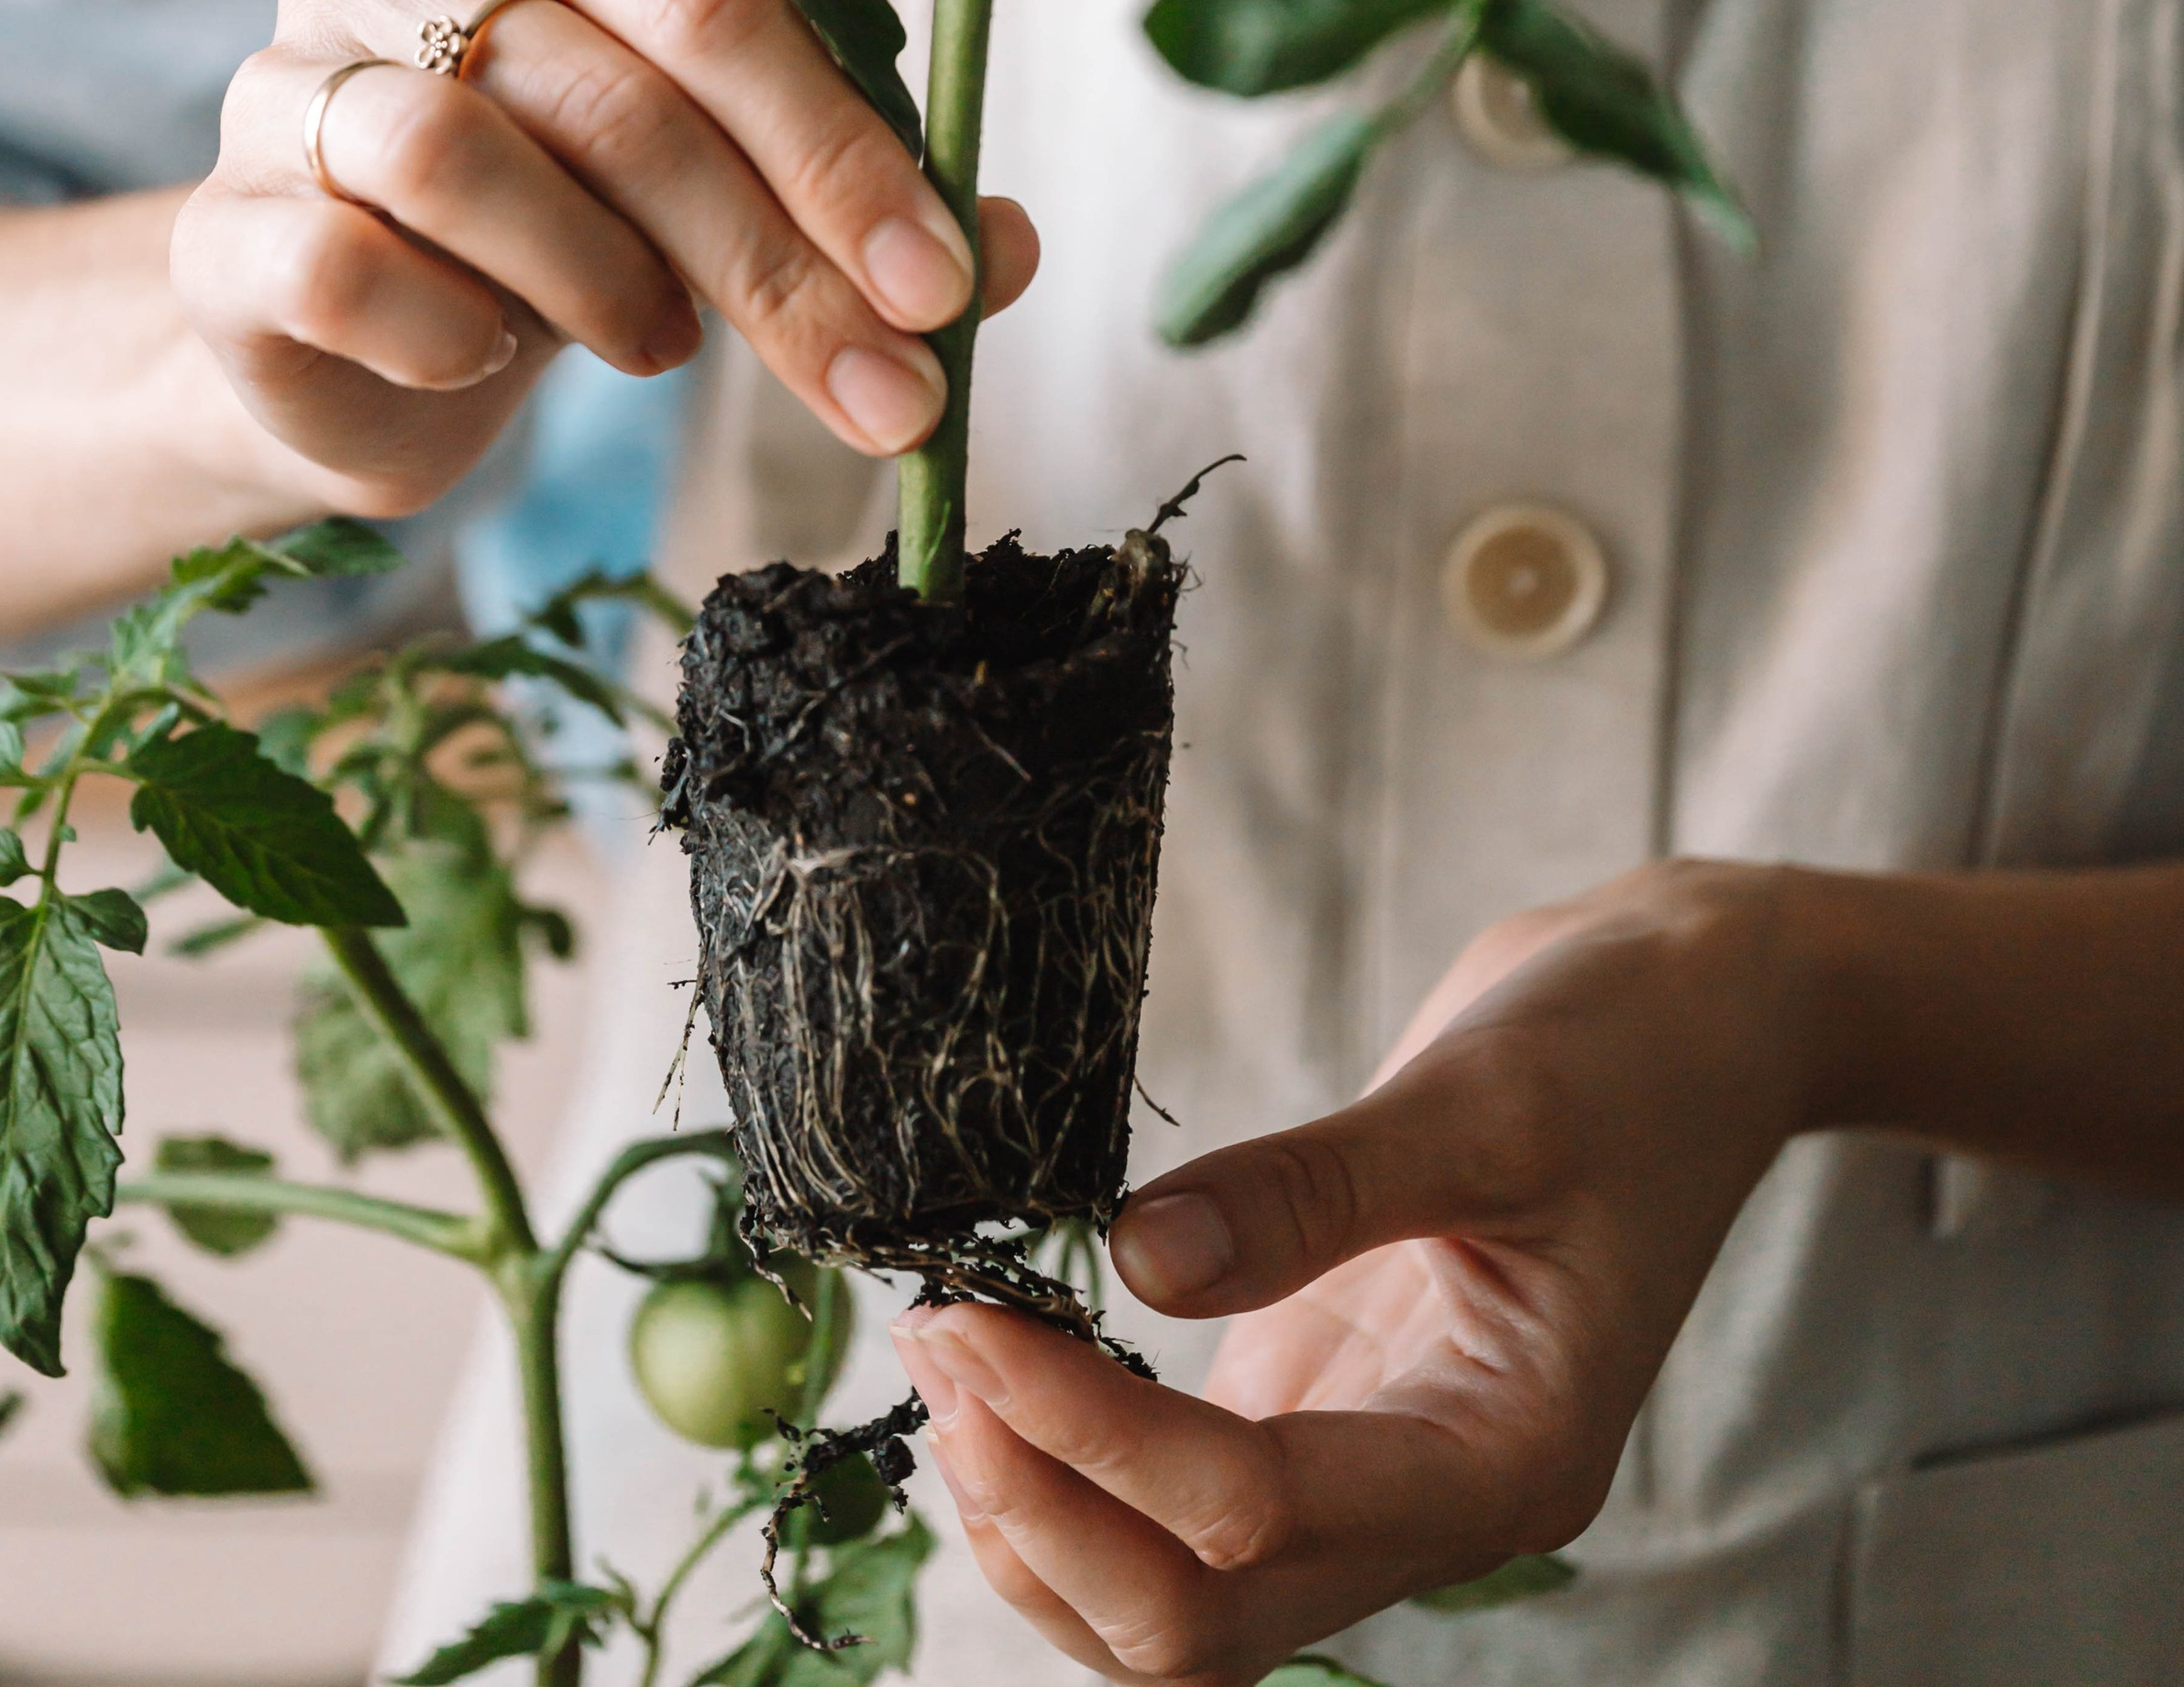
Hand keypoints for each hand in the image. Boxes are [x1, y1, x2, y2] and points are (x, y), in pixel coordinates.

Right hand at [171, 0, 1036, 514]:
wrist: (345, 353)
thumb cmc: (556, 231)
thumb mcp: (720, 197)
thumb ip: (851, 205)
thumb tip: (1010, 249)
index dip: (839, 148)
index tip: (939, 287)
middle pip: (612, 84)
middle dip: (772, 255)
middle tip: (878, 384)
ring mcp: (282, 72)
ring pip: (463, 151)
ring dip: (602, 278)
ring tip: (657, 345)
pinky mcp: (217, 220)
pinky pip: (342, 260)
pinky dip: (451, 332)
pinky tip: (486, 361)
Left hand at [893, 860, 1807, 1686]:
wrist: (1698, 1016)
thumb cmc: (1629, 1050)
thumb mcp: (1486, 1098)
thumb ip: (1315, 1189)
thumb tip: (1137, 1256)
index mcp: (1509, 1461)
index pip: (1257, 1518)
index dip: (1096, 1439)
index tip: (976, 1317)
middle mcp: (1437, 1502)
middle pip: (1203, 1622)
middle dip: (1048, 1515)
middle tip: (939, 1349)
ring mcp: (1376, 1462)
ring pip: (1180, 1598)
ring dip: (1045, 1517)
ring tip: (947, 1359)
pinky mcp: (1329, 1396)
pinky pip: (1184, 1500)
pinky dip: (1078, 1461)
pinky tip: (1006, 1358)